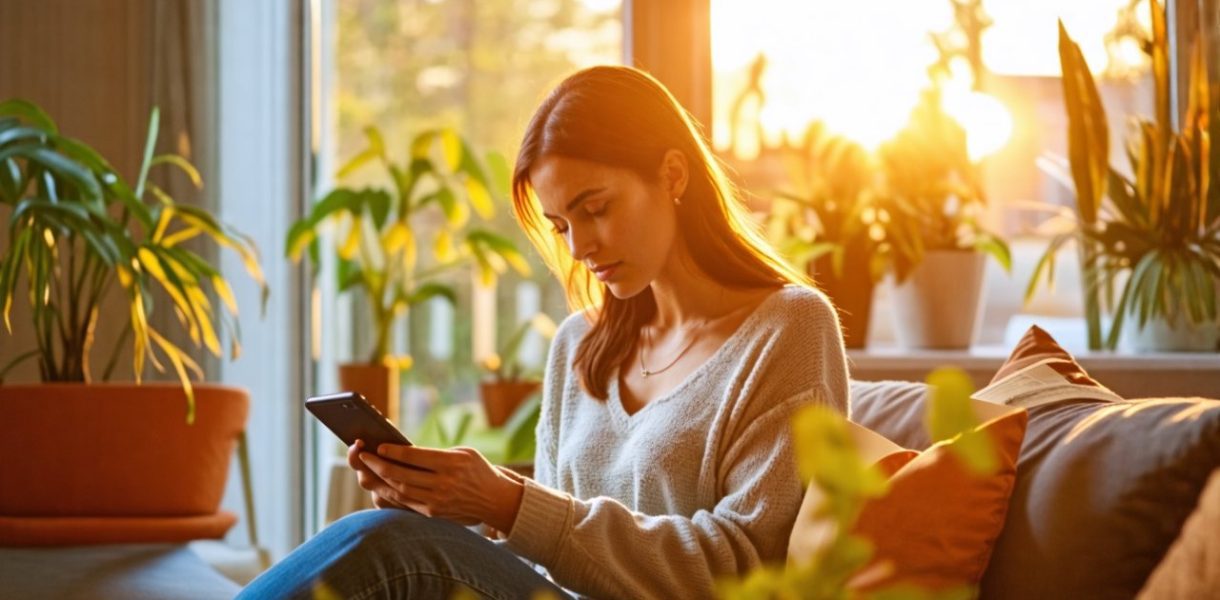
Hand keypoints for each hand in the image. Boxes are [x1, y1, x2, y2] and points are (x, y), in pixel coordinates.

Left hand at [355, 443, 525, 532]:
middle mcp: (443, 483)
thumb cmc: (477, 470)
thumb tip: (402, 452)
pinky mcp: (434, 513)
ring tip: (368, 469)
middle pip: (401, 475)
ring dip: (380, 479)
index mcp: (451, 463)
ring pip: (400, 490)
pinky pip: (406, 502)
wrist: (495, 500)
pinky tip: (381, 483)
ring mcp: (437, 501)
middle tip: (363, 455)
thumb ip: (435, 454)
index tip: (378, 445)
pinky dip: (391, 493)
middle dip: (378, 464)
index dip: (392, 451)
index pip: (414, 457)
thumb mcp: (463, 453)